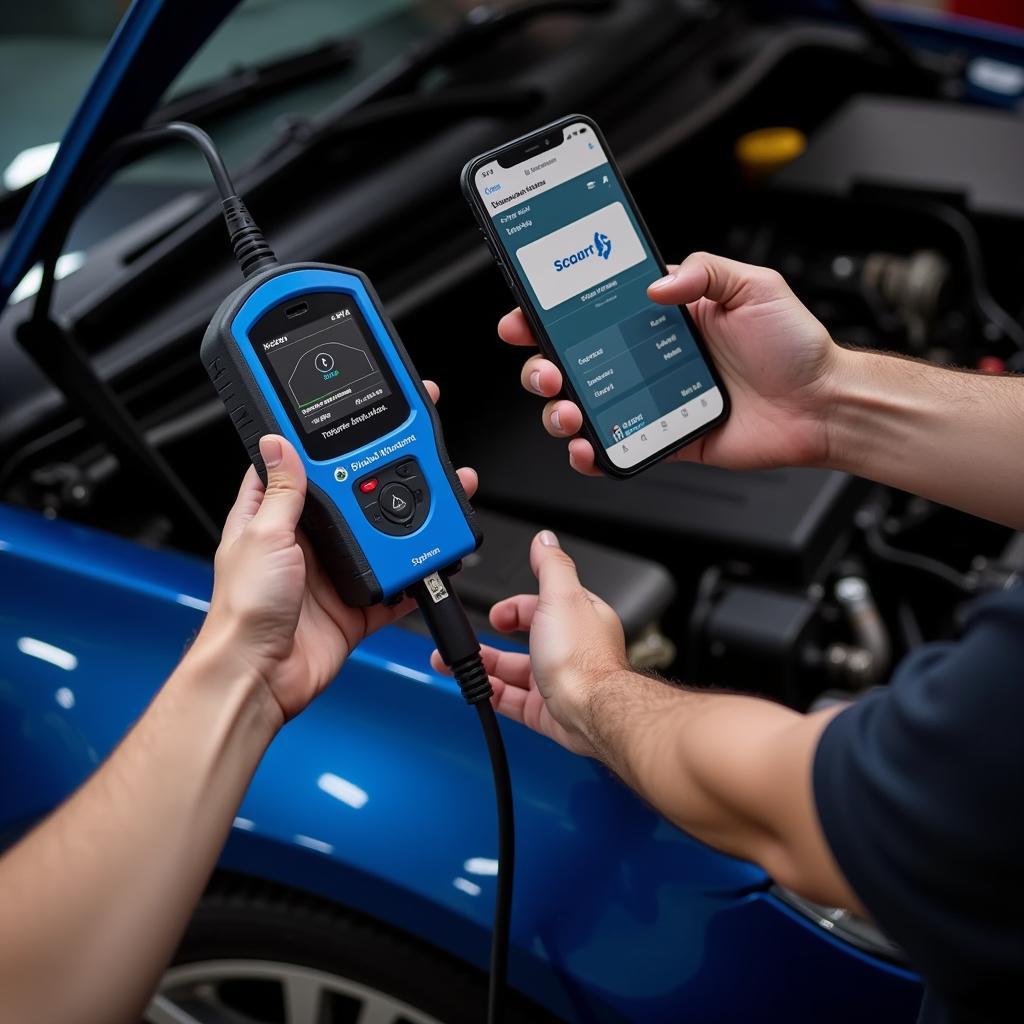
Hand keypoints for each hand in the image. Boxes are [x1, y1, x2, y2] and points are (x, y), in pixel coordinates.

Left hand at [198, 381, 477, 726]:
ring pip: (378, 541)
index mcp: (271, 519)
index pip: (295, 469)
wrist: (260, 676)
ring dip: (404, 526)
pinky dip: (413, 578)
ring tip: (433, 501)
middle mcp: (303, 544)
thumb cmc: (243, 610)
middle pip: (350, 502)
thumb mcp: (263, 535)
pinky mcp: (354, 606)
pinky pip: (393, 587)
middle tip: (413, 455)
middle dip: (380, 481)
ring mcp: (331, 574)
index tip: (348, 422)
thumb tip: (277, 442)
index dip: (321, 445)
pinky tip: (431, 560)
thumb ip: (281, 491)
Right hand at [431, 530, 628, 755]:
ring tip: (458, 666)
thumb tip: (544, 540)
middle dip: (491, 641)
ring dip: (485, 667)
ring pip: (514, 672)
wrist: (591, 711)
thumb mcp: (562, 596)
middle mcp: (569, 649)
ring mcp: (558, 680)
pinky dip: (493, 694)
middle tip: (467, 642)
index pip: (540, 606)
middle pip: (523, 641)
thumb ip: (551, 566)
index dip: (513, 608)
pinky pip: (514, 701)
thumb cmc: (583, 658)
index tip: (494, 614)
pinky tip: (479, 689)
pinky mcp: (549, 710)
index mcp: (577, 618)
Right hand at [500, 251, 840, 473]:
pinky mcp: (662, 438)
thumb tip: (654, 285)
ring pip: (582, 406)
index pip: (591, 311)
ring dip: (558, 409)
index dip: (551, 313)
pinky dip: (590, 454)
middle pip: (571, 361)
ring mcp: (650, 400)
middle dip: (541, 365)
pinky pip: (615, 448)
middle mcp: (647, 358)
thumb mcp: (754, 286)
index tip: (526, 314)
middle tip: (546, 368)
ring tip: (568, 409)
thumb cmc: (795, 347)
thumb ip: (703, 271)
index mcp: (661, 318)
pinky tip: (588, 448)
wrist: (822, 405)